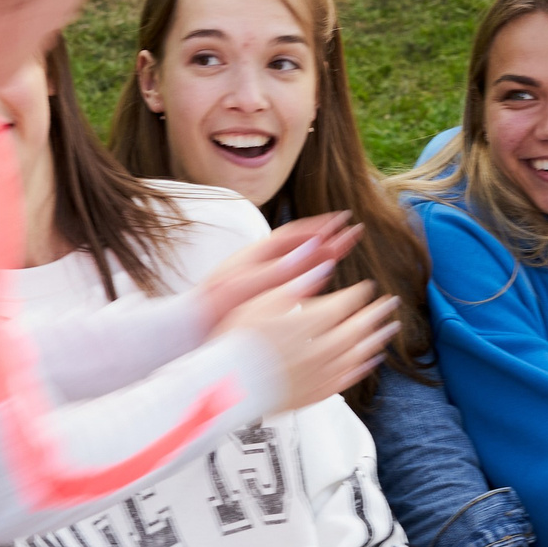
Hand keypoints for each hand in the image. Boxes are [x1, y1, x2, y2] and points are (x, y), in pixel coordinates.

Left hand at [196, 214, 362, 327]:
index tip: (342, 220)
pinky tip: (323, 274)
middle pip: (300, 245)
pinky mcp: (264, 292)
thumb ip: (280, 269)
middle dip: (328, 237)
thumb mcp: (246, 285)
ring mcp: (264, 276)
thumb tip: (310, 251)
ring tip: (344, 246)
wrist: (193, 325)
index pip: (295, 234)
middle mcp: (262, 261)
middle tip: (353, 232)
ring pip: (299, 261)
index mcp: (257, 253)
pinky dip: (311, 273)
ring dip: (323, 253)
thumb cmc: (214, 304)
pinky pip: (294, 278)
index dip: (320, 226)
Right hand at [226, 278, 398, 412]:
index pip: (344, 304)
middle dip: (376, 314)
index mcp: (309, 322)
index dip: (359, 294)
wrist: (225, 385)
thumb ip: (297, 285)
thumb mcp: (262, 301)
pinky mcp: (314, 393)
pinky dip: (362, 367)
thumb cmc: (237, 341)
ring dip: (376, 339)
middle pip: (358, 328)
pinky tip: (369, 360)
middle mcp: (321, 348)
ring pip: (358, 354)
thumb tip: (323, 269)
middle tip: (391, 305)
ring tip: (388, 330)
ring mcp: (320, 373)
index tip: (367, 287)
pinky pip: (347, 379)